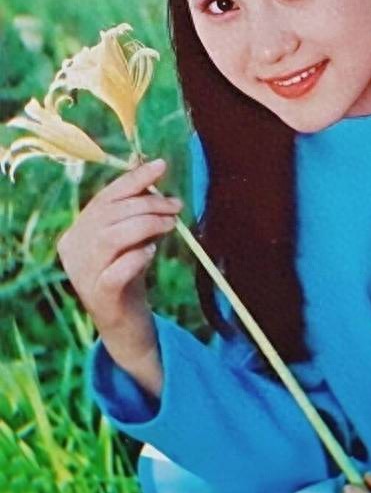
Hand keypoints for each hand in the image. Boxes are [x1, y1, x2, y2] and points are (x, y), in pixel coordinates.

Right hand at [57, 158, 182, 394]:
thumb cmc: (130, 274)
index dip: (134, 179)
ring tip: (171, 224)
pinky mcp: (99, 298)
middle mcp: (73, 251)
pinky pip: (115, 271)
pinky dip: (136, 257)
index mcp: (77, 232)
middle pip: (109, 214)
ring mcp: (82, 275)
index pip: (104, 197)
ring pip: (110, 237)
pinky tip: (151, 253)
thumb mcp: (131, 237)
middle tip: (175, 206)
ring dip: (145, 224)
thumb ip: (135, 209)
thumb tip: (150, 168)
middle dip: (148, 203)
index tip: (162, 166)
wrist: (126, 325)